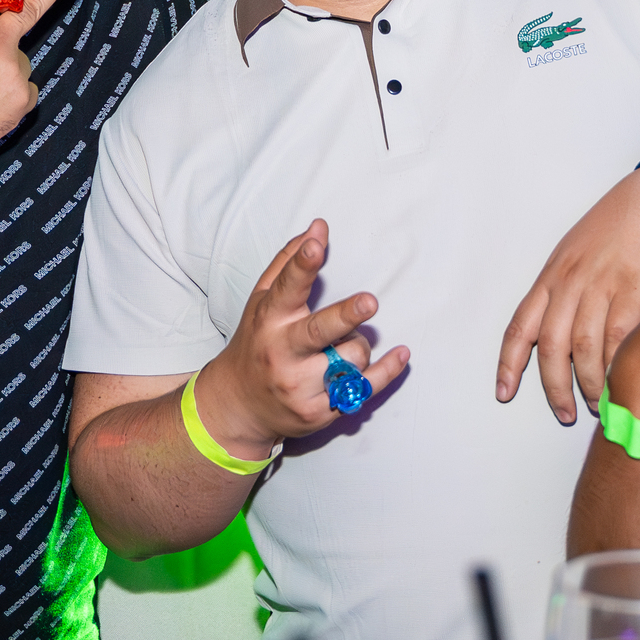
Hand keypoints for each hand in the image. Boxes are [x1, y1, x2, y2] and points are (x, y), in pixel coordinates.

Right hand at [190, 220, 409, 459]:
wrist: (238, 406)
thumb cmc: (256, 342)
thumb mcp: (261, 301)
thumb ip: (289, 263)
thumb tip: (319, 227)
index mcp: (269, 319)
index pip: (287, 287)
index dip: (302, 265)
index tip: (316, 246)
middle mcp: (282, 353)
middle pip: (319, 332)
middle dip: (345, 316)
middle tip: (370, 302)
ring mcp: (300, 386)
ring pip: (351, 358)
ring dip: (357, 346)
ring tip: (340, 347)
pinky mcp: (318, 412)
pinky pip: (362, 389)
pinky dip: (386, 372)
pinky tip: (401, 355)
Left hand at [498, 166, 639, 421]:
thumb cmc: (618, 227)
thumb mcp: (576, 254)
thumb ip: (567, 293)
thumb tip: (567, 338)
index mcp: (551, 276)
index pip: (520, 327)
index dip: (509, 364)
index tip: (503, 392)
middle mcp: (569, 283)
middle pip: (551, 346)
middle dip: (554, 387)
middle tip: (565, 412)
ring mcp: (601, 286)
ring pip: (584, 348)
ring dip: (590, 384)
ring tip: (598, 404)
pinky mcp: (634, 291)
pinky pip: (619, 339)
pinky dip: (617, 367)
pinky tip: (621, 384)